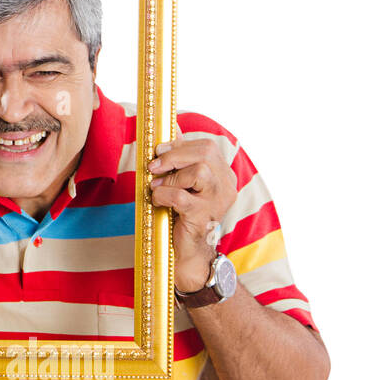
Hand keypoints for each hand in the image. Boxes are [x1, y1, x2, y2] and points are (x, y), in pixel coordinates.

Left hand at [148, 135, 237, 291]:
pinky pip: (182, 197)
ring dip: (171, 177)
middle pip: (206, 153)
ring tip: (157, 187)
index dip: (180, 145)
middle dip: (174, 155)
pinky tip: (158, 201)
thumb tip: (172, 127)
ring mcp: (218, 202)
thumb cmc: (182, 213)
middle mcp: (226, 186)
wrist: (188, 252)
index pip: (207, 147)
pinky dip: (164, 195)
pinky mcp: (204, 217)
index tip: (158, 152)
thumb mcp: (182, 181)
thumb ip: (180, 155)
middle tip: (153, 166)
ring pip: (200, 172)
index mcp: (223, 174)